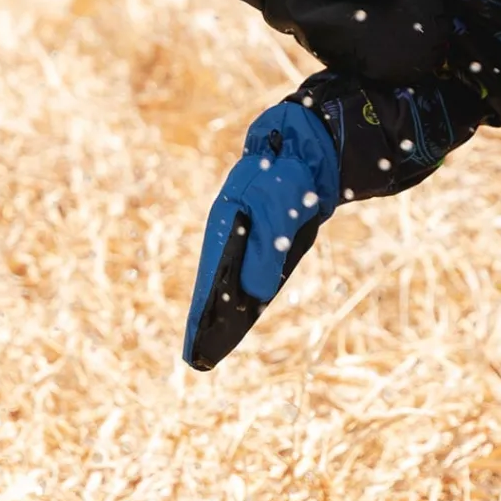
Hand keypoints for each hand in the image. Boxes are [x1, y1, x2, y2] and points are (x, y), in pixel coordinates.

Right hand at [184, 102, 338, 370]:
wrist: (307, 146)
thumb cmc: (285, 175)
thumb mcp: (275, 214)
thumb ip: (265, 253)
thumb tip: (254, 294)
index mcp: (224, 224)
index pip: (210, 277)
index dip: (202, 312)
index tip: (194, 345)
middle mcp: (230, 230)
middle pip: (217, 281)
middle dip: (209, 315)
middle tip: (200, 354)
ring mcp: (247, 231)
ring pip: (234, 276)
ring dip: (228, 305)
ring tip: (219, 340)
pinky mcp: (266, 232)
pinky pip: (254, 267)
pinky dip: (247, 289)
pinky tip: (247, 308)